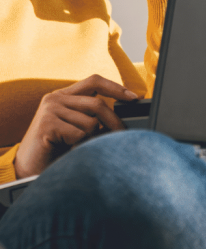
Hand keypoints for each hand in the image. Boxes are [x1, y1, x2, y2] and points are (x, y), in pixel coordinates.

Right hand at [14, 75, 138, 177]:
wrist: (28, 167)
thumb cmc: (56, 148)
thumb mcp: (75, 126)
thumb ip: (91, 116)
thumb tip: (121, 118)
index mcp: (63, 95)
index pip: (94, 81)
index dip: (116, 88)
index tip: (134, 98)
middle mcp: (55, 98)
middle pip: (98, 104)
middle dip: (114, 123)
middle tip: (122, 136)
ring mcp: (50, 110)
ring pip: (91, 123)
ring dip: (92, 139)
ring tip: (79, 147)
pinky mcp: (47, 124)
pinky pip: (79, 134)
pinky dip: (80, 146)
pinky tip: (68, 149)